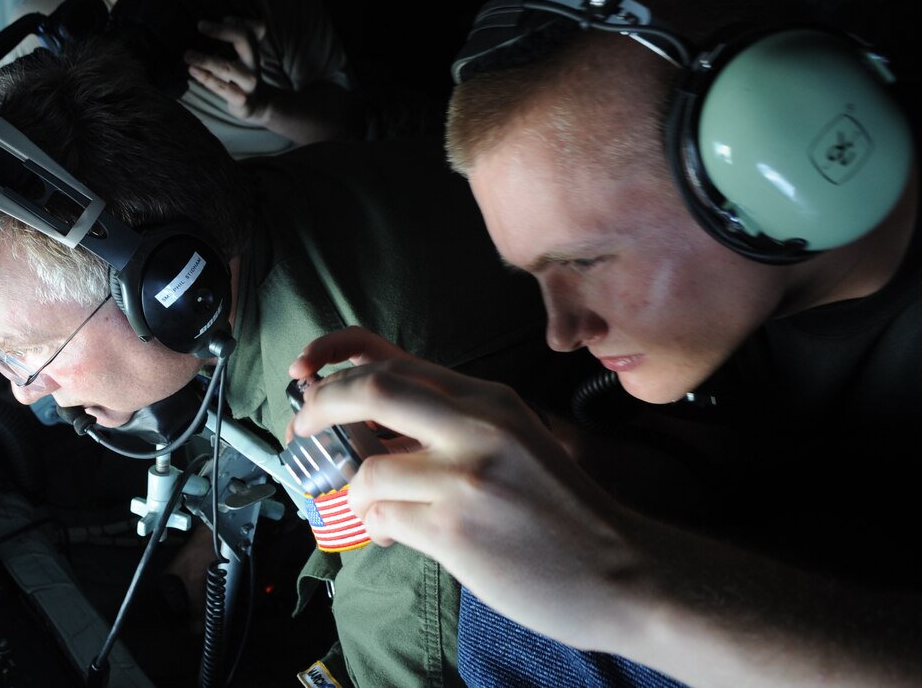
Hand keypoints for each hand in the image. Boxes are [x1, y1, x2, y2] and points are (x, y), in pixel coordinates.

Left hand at [184, 17, 270, 124]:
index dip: (234, 20)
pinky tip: (193, 70)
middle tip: (200, 25)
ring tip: (187, 55)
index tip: (211, 21)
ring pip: (226, 67)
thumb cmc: (240, 75)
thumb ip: (232, 37)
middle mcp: (254, 63)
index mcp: (253, 50)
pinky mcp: (242, 100)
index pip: (250, 27)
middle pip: (244, 38)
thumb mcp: (240, 55)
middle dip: (221, 30)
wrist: (256, 105)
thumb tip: (211, 21)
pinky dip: (206, 78)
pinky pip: (221, 87)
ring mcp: (249, 83)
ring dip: (205, 59)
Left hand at [287, 327, 638, 649]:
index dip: (335, 357)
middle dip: (320, 406)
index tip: (305, 373)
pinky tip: (397, 534)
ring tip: (380, 511)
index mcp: (488, 398)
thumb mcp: (514, 440)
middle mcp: (477, 424)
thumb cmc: (560, 510)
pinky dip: (378, 526)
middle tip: (303, 427)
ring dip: (359, 494)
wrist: (622, 569)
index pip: (393, 356)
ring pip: (368, 470)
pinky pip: (384, 518)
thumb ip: (448, 423)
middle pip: (371, 389)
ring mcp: (466, 476)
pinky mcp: (456, 529)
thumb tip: (369, 426)